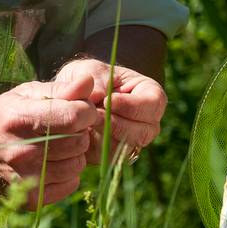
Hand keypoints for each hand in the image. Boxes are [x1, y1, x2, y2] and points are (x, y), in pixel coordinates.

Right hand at [0, 78, 99, 207]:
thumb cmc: (3, 118)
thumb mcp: (25, 95)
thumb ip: (59, 89)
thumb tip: (89, 82)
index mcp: (21, 119)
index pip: (74, 117)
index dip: (85, 111)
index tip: (79, 109)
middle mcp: (22, 151)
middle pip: (78, 141)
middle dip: (80, 132)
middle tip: (67, 128)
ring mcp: (26, 178)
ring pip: (77, 164)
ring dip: (75, 153)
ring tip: (58, 145)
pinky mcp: (31, 199)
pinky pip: (70, 184)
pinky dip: (68, 174)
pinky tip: (53, 163)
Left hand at [51, 58, 166, 161]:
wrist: (74, 97)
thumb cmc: (88, 78)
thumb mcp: (89, 70)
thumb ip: (94, 80)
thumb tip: (98, 96)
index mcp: (151, 95)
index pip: (153, 103)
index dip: (131, 105)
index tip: (108, 101)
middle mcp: (148, 123)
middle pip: (142, 132)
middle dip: (115, 124)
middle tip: (92, 115)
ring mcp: (134, 142)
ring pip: (125, 148)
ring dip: (103, 136)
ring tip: (85, 122)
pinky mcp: (115, 156)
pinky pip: (108, 158)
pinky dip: (94, 147)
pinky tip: (82, 134)